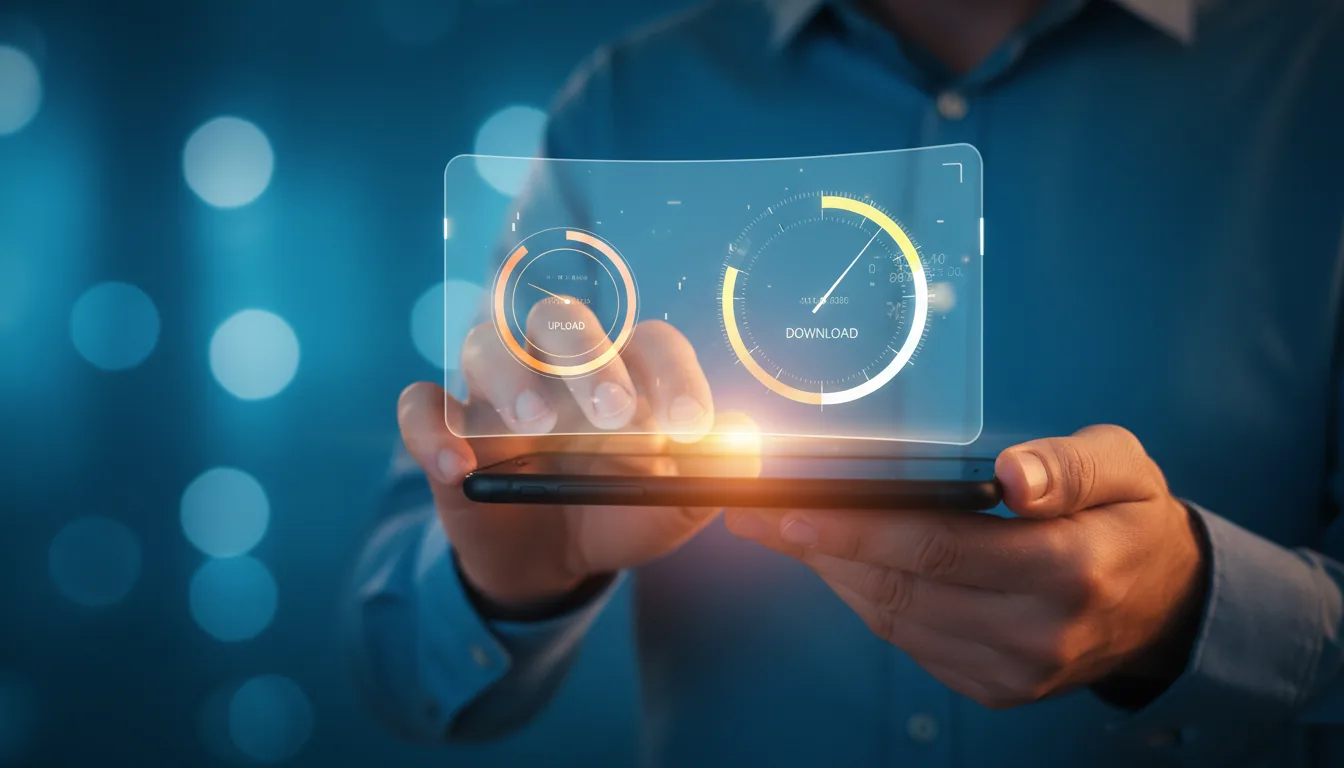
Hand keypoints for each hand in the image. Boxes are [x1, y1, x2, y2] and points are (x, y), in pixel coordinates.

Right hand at [398, 300, 720, 608]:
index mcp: (625, 371)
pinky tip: (460, 469)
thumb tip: (744, 442)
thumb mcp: (672, 507)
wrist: (553, 562)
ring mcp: (496, 391)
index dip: (675, 377)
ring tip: (536, 426)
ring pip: (487, 343)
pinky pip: (421, 405)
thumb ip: (710, 477)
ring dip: (513, 377)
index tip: (692, 429)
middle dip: (591, 359)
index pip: (652, 344)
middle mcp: (559, 365)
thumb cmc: (618, 512)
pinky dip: (431, 430)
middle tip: (615, 414)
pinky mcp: (446, 428)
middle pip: (565, 320)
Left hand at [725, 425, 1207, 708]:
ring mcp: (1016, 671)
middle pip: (904, 589)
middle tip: (756, 516)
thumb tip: (1012, 473)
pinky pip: (912, 642)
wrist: (1166, 605)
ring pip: (897, 620)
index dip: (858, 531)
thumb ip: (1068, 466)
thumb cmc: (1130, 519)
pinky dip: (868, 602)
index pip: (941, 549)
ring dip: (834, 576)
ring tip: (784, 535)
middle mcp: (1040, 633)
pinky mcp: (997, 688)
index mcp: (1070, 569)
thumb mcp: (1124, 468)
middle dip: (820, 551)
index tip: (791, 511)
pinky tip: (840, 567)